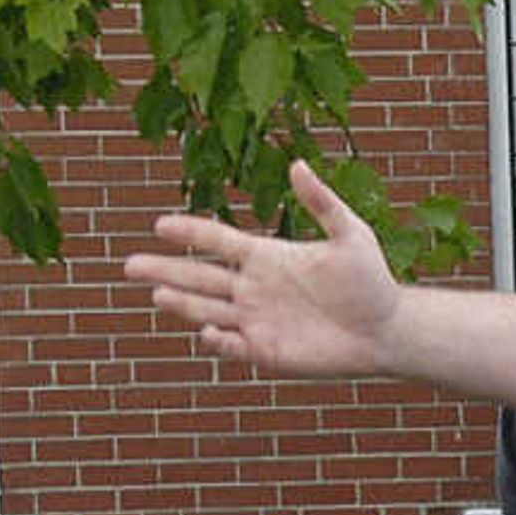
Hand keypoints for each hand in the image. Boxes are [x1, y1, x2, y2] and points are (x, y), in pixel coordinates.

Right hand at [127, 159, 400, 374]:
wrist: (387, 330)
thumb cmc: (371, 281)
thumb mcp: (351, 235)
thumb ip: (322, 203)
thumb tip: (297, 164)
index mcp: (266, 256)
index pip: (217, 240)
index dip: (189, 231)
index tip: (159, 224)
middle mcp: (252, 287)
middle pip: (199, 276)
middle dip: (165, 270)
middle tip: (129, 265)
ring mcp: (256, 319)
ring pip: (207, 310)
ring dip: (182, 304)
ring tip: (157, 294)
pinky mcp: (267, 351)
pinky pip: (234, 346)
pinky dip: (219, 341)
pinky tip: (209, 333)